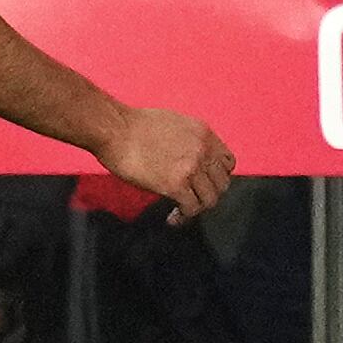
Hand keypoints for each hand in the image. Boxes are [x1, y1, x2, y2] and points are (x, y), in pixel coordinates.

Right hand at [98, 105, 232, 224]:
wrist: (114, 130)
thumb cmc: (132, 125)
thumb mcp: (173, 124)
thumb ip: (188, 141)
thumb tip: (185, 157)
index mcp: (204, 134)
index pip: (228, 163)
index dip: (216, 176)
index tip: (203, 182)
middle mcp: (203, 151)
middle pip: (222, 183)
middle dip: (208, 194)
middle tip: (191, 199)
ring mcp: (191, 169)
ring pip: (210, 199)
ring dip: (196, 208)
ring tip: (180, 211)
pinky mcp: (175, 185)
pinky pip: (191, 208)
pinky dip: (183, 216)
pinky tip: (172, 218)